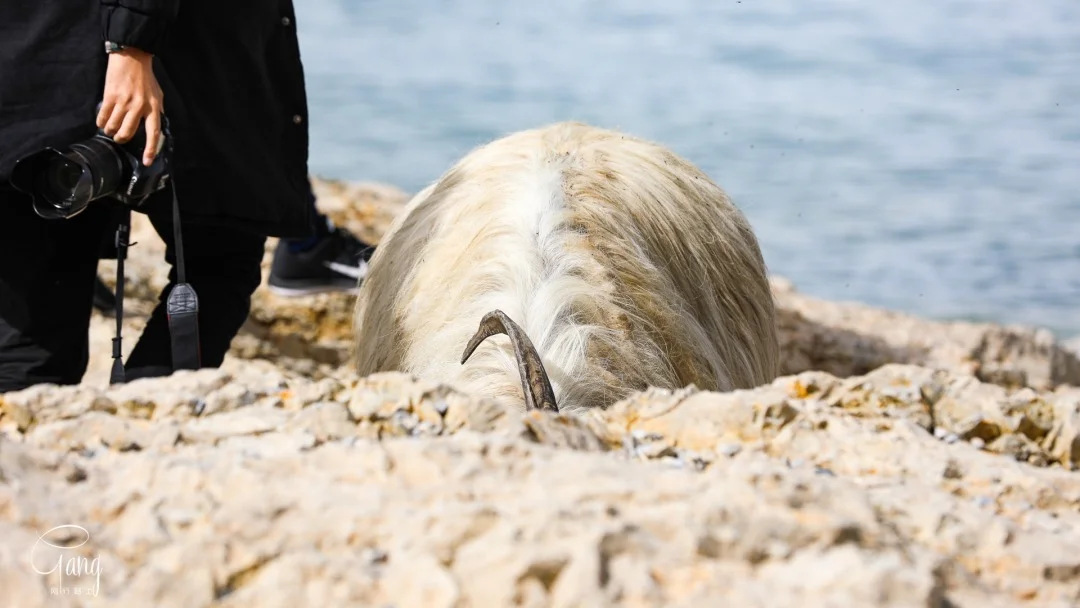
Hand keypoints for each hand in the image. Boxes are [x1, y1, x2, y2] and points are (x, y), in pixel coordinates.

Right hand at [97, 47, 164, 166]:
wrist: (131, 57)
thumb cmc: (145, 77)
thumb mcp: (158, 95)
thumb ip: (157, 112)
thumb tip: (157, 128)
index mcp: (153, 107)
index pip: (154, 133)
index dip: (150, 149)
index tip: (146, 161)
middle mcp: (139, 106)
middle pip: (127, 133)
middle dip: (121, 139)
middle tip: (119, 138)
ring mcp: (123, 102)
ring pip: (113, 127)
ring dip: (110, 131)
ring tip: (110, 129)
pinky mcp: (110, 96)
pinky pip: (103, 117)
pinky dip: (101, 122)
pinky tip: (103, 122)